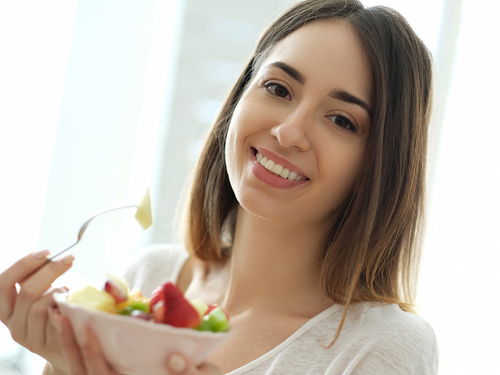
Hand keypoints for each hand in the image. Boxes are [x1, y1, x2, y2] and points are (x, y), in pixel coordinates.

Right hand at [0, 250, 74, 372]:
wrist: (66, 345)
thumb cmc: (54, 311)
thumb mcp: (40, 293)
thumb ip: (37, 278)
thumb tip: (46, 254)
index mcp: (6, 308)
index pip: (3, 283)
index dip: (23, 264)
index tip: (46, 251)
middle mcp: (12, 324)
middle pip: (27, 292)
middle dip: (50, 270)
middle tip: (69, 258)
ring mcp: (27, 337)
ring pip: (40, 305)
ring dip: (59, 290)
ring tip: (68, 287)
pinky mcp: (45, 345)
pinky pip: (54, 319)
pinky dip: (64, 304)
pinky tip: (71, 299)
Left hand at [49, 309, 221, 374]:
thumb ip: (189, 373)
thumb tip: (175, 358)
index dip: (93, 352)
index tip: (87, 327)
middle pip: (84, 372)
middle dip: (69, 344)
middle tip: (60, 315)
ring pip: (81, 369)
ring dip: (68, 344)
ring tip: (60, 316)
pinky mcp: (119, 371)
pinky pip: (89, 363)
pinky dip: (78, 345)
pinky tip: (74, 324)